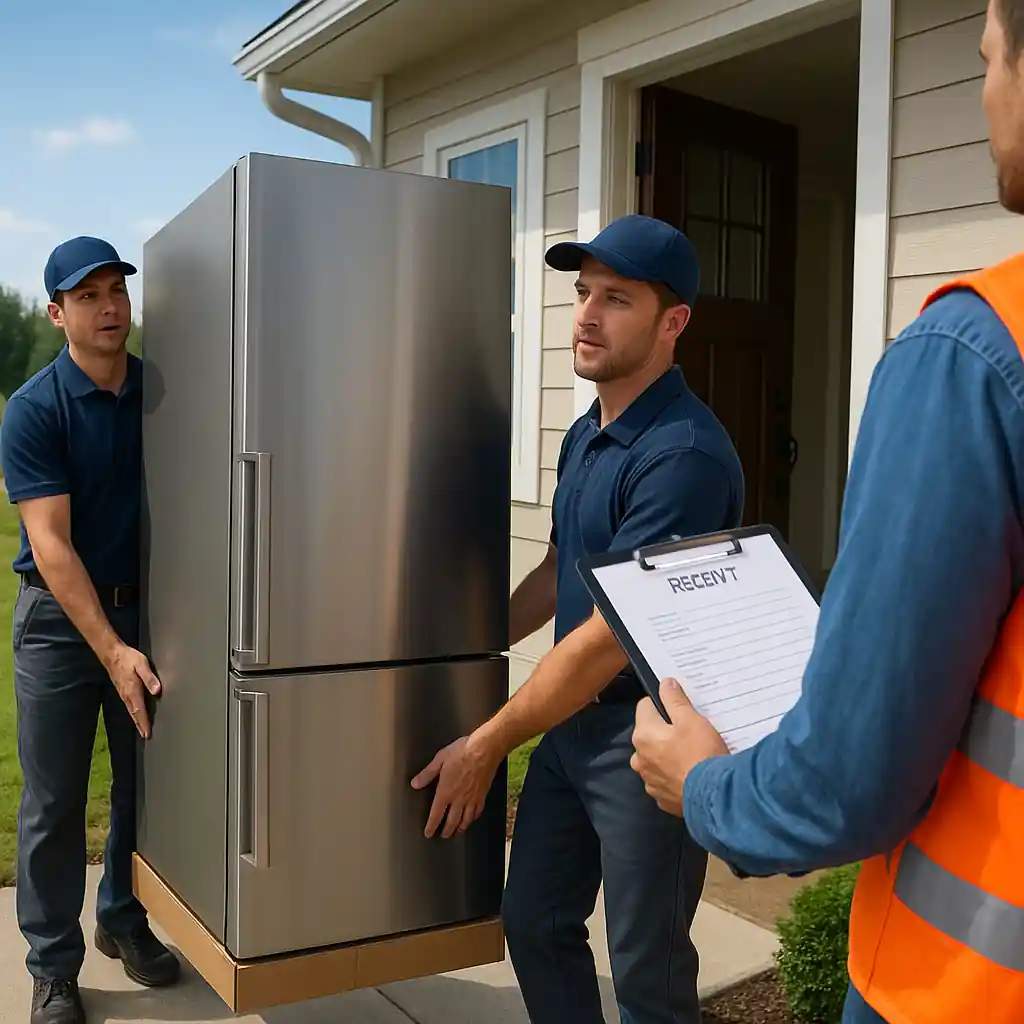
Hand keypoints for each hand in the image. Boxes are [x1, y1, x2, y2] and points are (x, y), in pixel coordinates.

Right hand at [104, 643, 161, 738]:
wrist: (112, 653)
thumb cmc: (128, 658)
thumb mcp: (142, 665)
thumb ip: (150, 678)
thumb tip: (157, 691)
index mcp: (133, 690)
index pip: (139, 710)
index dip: (144, 722)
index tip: (147, 733)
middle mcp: (127, 694)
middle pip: (134, 714)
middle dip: (140, 725)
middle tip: (146, 736)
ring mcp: (123, 693)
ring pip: (131, 711)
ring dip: (136, 721)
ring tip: (142, 729)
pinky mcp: (122, 690)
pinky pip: (128, 705)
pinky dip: (133, 713)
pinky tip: (135, 714)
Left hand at [411, 733, 500, 838]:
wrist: (485, 749)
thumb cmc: (463, 751)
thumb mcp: (440, 759)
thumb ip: (427, 773)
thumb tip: (415, 784)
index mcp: (446, 791)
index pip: (436, 815)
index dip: (431, 826)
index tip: (428, 833)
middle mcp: (459, 799)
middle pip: (452, 821)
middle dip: (446, 831)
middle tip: (442, 835)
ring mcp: (472, 798)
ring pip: (465, 820)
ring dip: (460, 828)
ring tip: (456, 831)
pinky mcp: (482, 794)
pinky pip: (477, 811)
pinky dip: (473, 818)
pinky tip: (471, 818)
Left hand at [630, 678, 728, 815]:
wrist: (715, 797)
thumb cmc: (701, 753)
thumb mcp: (691, 720)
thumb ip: (674, 700)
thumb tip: (664, 684)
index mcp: (643, 735)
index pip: (645, 707)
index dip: (662, 703)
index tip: (679, 708)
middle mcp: (639, 759)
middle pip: (649, 734)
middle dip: (664, 731)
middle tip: (689, 732)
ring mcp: (649, 781)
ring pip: (655, 759)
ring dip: (667, 755)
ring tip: (692, 754)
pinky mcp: (662, 798)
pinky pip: (665, 780)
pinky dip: (674, 776)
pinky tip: (691, 774)